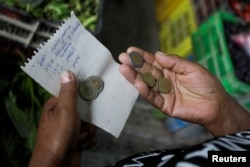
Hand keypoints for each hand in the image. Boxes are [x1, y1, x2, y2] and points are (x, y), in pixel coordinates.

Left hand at [29, 71, 96, 166]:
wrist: (58, 165)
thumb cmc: (59, 136)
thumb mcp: (65, 110)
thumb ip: (69, 92)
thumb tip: (66, 72)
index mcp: (56, 105)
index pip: (72, 92)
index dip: (82, 91)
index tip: (93, 90)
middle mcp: (63, 115)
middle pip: (85, 108)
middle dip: (88, 119)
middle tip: (84, 124)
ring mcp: (70, 128)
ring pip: (90, 122)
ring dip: (88, 131)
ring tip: (80, 137)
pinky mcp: (76, 139)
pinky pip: (90, 134)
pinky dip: (88, 140)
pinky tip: (81, 144)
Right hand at [119, 47, 249, 135]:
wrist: (216, 105)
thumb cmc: (207, 84)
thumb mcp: (192, 68)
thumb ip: (174, 62)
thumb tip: (157, 54)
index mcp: (170, 70)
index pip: (153, 62)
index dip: (142, 56)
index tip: (131, 50)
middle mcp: (164, 81)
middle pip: (147, 72)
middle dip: (134, 65)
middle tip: (122, 58)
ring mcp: (163, 93)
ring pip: (146, 84)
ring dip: (134, 77)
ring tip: (124, 69)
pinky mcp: (165, 105)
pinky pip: (153, 98)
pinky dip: (144, 91)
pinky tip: (137, 83)